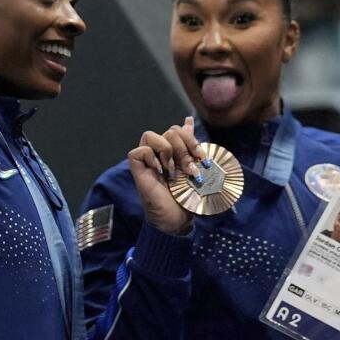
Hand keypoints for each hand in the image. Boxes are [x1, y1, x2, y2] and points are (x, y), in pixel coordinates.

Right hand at [127, 116, 206, 235]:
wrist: (177, 218)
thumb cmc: (186, 198)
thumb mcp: (194, 168)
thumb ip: (191, 146)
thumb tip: (189, 121)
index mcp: (174, 151)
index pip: (179, 130)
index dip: (192, 139)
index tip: (202, 157)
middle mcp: (159, 152)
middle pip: (170, 131)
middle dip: (185, 149)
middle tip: (191, 170)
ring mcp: (147, 159)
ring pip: (151, 135)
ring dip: (168, 151)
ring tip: (174, 171)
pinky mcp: (137, 168)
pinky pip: (140, 150)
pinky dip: (152, 158)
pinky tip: (160, 172)